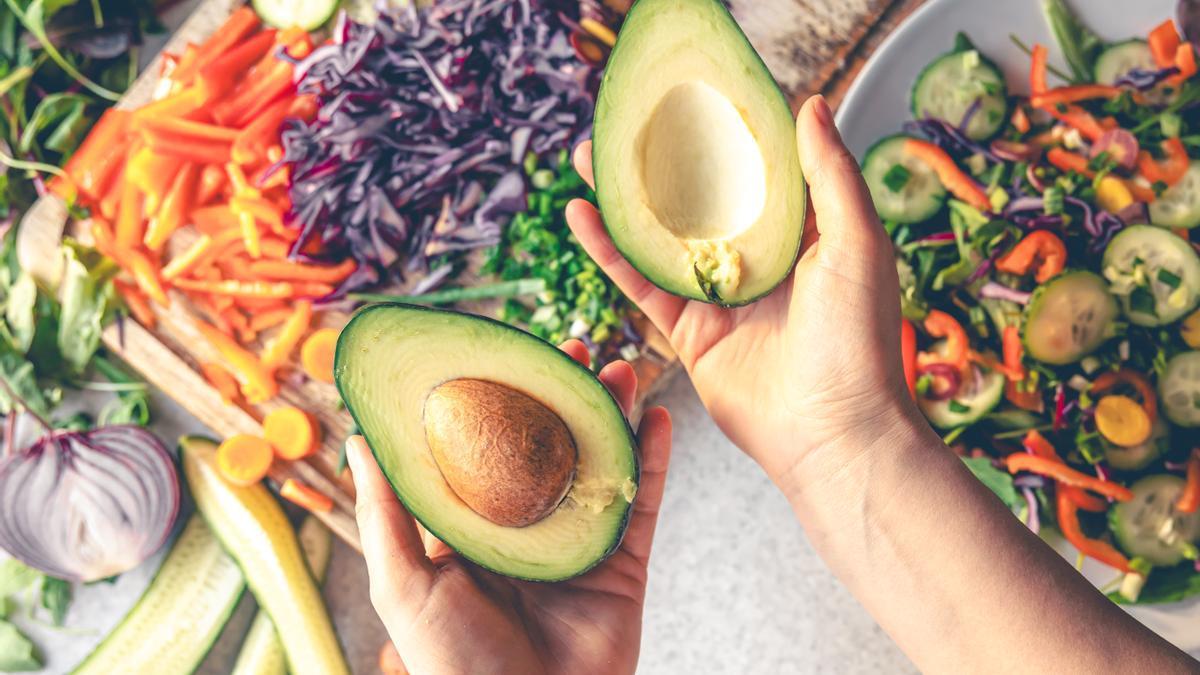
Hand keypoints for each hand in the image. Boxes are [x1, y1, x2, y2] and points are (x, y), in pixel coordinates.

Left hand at [347, 342, 671, 674]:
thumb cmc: (455, 665)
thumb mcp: (406, 585)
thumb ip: (387, 513)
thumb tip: (360, 441)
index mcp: (473, 528)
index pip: (485, 448)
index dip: (498, 399)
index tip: (506, 355)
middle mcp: (526, 528)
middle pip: (549, 446)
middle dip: (561, 396)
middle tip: (573, 349)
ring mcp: (576, 543)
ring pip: (598, 464)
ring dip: (611, 414)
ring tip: (621, 368)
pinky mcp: (620, 565)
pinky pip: (640, 505)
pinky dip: (652, 461)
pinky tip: (657, 418)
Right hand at [566, 95, 917, 492]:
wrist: (833, 432)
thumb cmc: (858, 339)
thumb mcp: (855, 242)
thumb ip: (830, 175)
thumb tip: (809, 105)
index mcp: (805, 236)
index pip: (761, 172)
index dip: (729, 134)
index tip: (697, 97)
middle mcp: (760, 262)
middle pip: (703, 199)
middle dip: (667, 161)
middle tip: (631, 124)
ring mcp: (720, 298)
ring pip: (664, 238)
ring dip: (626, 198)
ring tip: (589, 157)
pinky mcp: (690, 334)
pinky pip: (643, 285)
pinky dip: (611, 251)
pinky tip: (582, 215)